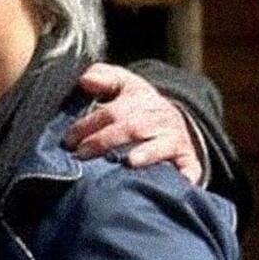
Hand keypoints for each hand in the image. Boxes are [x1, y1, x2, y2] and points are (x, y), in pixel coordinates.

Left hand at [65, 65, 201, 183]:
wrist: (176, 122)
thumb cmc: (139, 107)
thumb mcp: (124, 86)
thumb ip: (103, 79)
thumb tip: (84, 80)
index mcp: (141, 100)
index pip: (112, 112)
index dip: (88, 125)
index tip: (69, 139)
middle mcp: (159, 119)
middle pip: (132, 128)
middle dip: (106, 141)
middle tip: (82, 155)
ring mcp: (174, 140)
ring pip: (159, 146)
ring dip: (145, 154)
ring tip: (127, 162)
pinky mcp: (187, 160)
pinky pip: (189, 167)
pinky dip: (185, 174)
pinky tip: (176, 180)